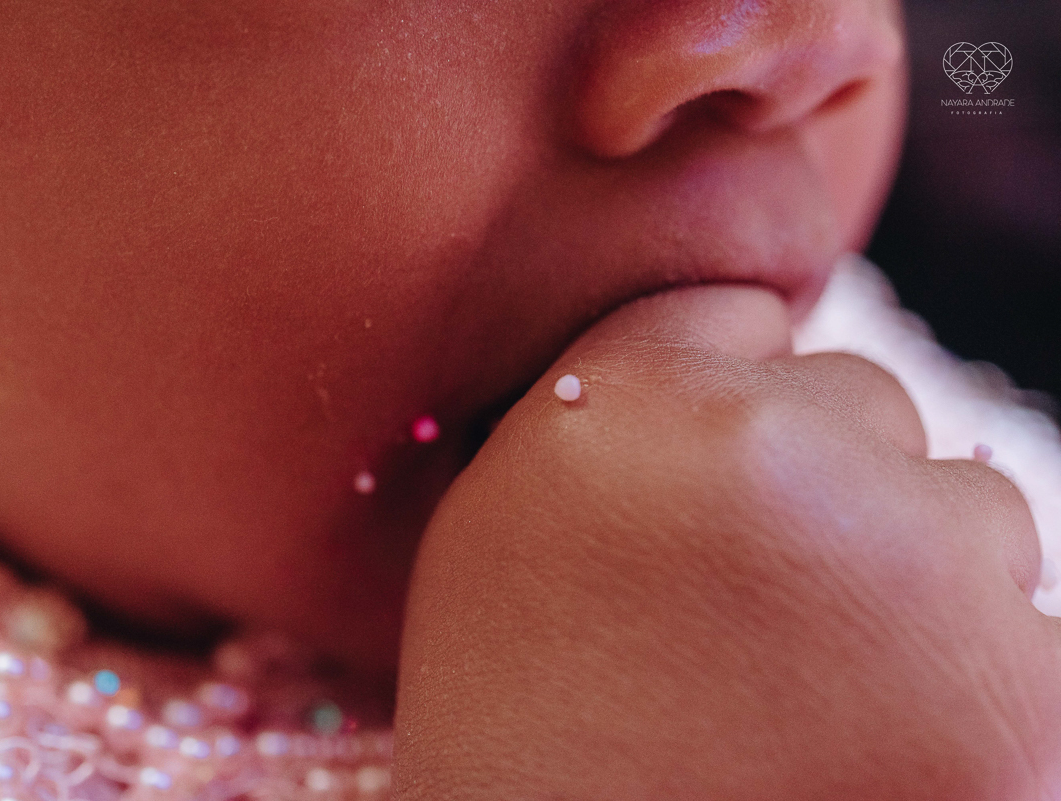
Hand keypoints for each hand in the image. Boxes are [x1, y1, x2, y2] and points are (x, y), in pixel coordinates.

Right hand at [394, 285, 1060, 799]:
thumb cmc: (530, 710)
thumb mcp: (506, 513)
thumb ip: (616, 390)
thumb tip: (761, 326)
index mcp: (619, 405)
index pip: (744, 316)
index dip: (731, 402)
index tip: (709, 479)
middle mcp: (763, 454)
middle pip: (868, 401)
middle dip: (828, 487)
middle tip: (751, 608)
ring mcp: (902, 568)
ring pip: (972, 506)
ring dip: (915, 577)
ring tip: (812, 682)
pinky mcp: (1015, 703)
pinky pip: (1031, 630)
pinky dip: (975, 676)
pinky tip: (878, 738)